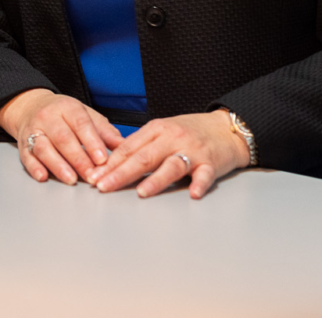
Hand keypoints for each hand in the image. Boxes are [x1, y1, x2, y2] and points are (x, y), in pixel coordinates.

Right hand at [0, 88, 123, 184]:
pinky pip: (27, 156)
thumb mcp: (86, 115)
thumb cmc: (64, 115)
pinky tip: (43, 176)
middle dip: (78, 159)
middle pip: (63, 138)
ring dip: (58, 165)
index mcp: (67, 107)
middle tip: (91, 176)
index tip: (102, 159)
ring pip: (44, 148)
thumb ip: (104, 131)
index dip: (92, 142)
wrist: (31, 107)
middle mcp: (48, 117)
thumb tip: (124, 146)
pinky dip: (34, 168)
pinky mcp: (23, 145)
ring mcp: (33, 131)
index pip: (80, 123)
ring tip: (71, 180)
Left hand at [91, 110, 249, 198]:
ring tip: (142, 192)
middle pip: (144, 157)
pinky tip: (193, 193)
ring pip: (171, 165)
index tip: (94, 177)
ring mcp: (192, 150)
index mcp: (157, 129)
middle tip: (104, 186)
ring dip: (156, 180)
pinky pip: (204, 174)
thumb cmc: (191, 132)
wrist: (227, 128)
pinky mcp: (211, 163)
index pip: (129, 147)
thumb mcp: (162, 131)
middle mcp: (173, 138)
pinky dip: (199, 184)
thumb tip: (111, 163)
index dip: (110, 163)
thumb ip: (141, 145)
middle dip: (121, 173)